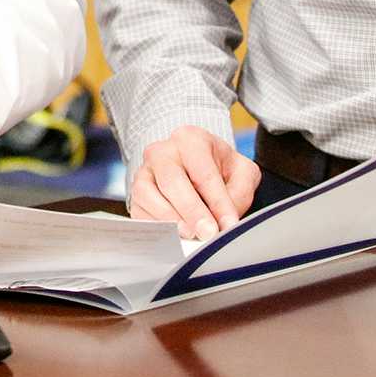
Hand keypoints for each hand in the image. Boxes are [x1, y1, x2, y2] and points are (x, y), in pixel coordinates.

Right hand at [127, 125, 259, 238]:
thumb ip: (240, 192)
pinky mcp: (134, 194)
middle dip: (192, 211)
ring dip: (171, 220)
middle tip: (208, 233)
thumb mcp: (241, 172)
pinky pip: (138, 211)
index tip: (229, 224)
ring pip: (148, 195)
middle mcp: (162, 151)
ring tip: (191, 236)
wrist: (195, 168)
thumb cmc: (219, 169)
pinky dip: (156, 227)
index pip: (203, 172)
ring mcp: (144, 172)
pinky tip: (174, 237)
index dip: (217, 201)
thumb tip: (225, 221)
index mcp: (190, 140)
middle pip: (172, 181)